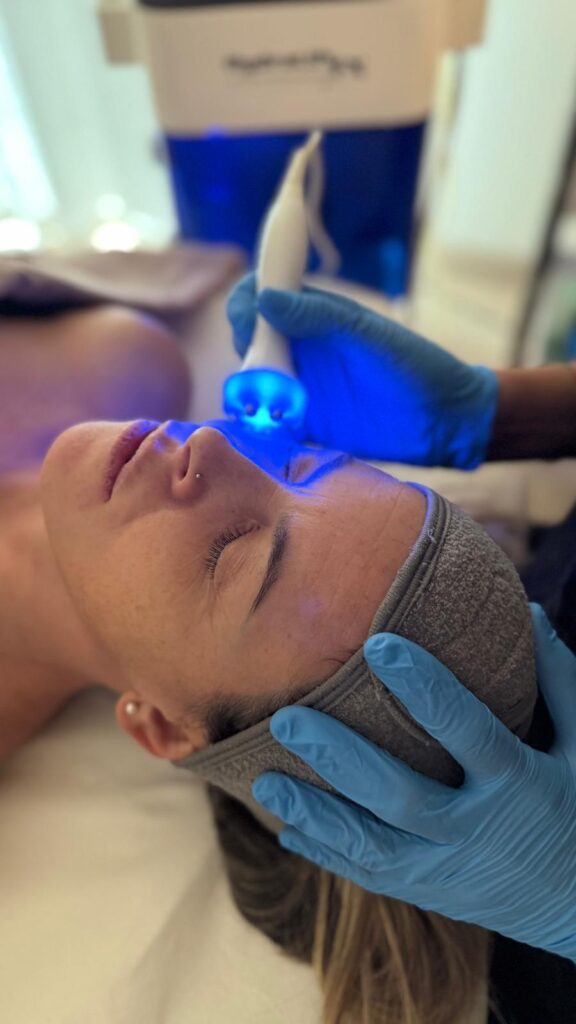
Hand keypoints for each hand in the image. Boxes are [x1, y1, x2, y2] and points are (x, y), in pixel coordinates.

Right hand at [227, 273, 497, 467]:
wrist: (443, 421)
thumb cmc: (414, 366)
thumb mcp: (367, 336)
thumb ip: (319, 317)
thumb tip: (265, 298)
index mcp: (314, 314)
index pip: (262, 295)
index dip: (248, 302)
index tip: (250, 316)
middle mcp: (301, 347)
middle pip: (248, 338)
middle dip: (245, 348)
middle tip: (262, 367)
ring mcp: (299, 386)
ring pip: (251, 381)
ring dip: (247, 389)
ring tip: (266, 401)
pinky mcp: (304, 425)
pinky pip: (268, 421)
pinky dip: (258, 423)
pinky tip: (269, 425)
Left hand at [252, 605, 575, 960]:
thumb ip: (559, 681)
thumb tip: (531, 612)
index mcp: (517, 783)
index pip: (464, 727)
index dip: (422, 686)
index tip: (378, 645)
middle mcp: (475, 829)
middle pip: (398, 793)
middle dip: (339, 756)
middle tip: (286, 718)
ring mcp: (448, 869)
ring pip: (371, 844)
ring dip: (315, 812)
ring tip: (264, 780)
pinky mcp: (432, 891)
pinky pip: (372, 876)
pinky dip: (329, 855)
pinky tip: (289, 830)